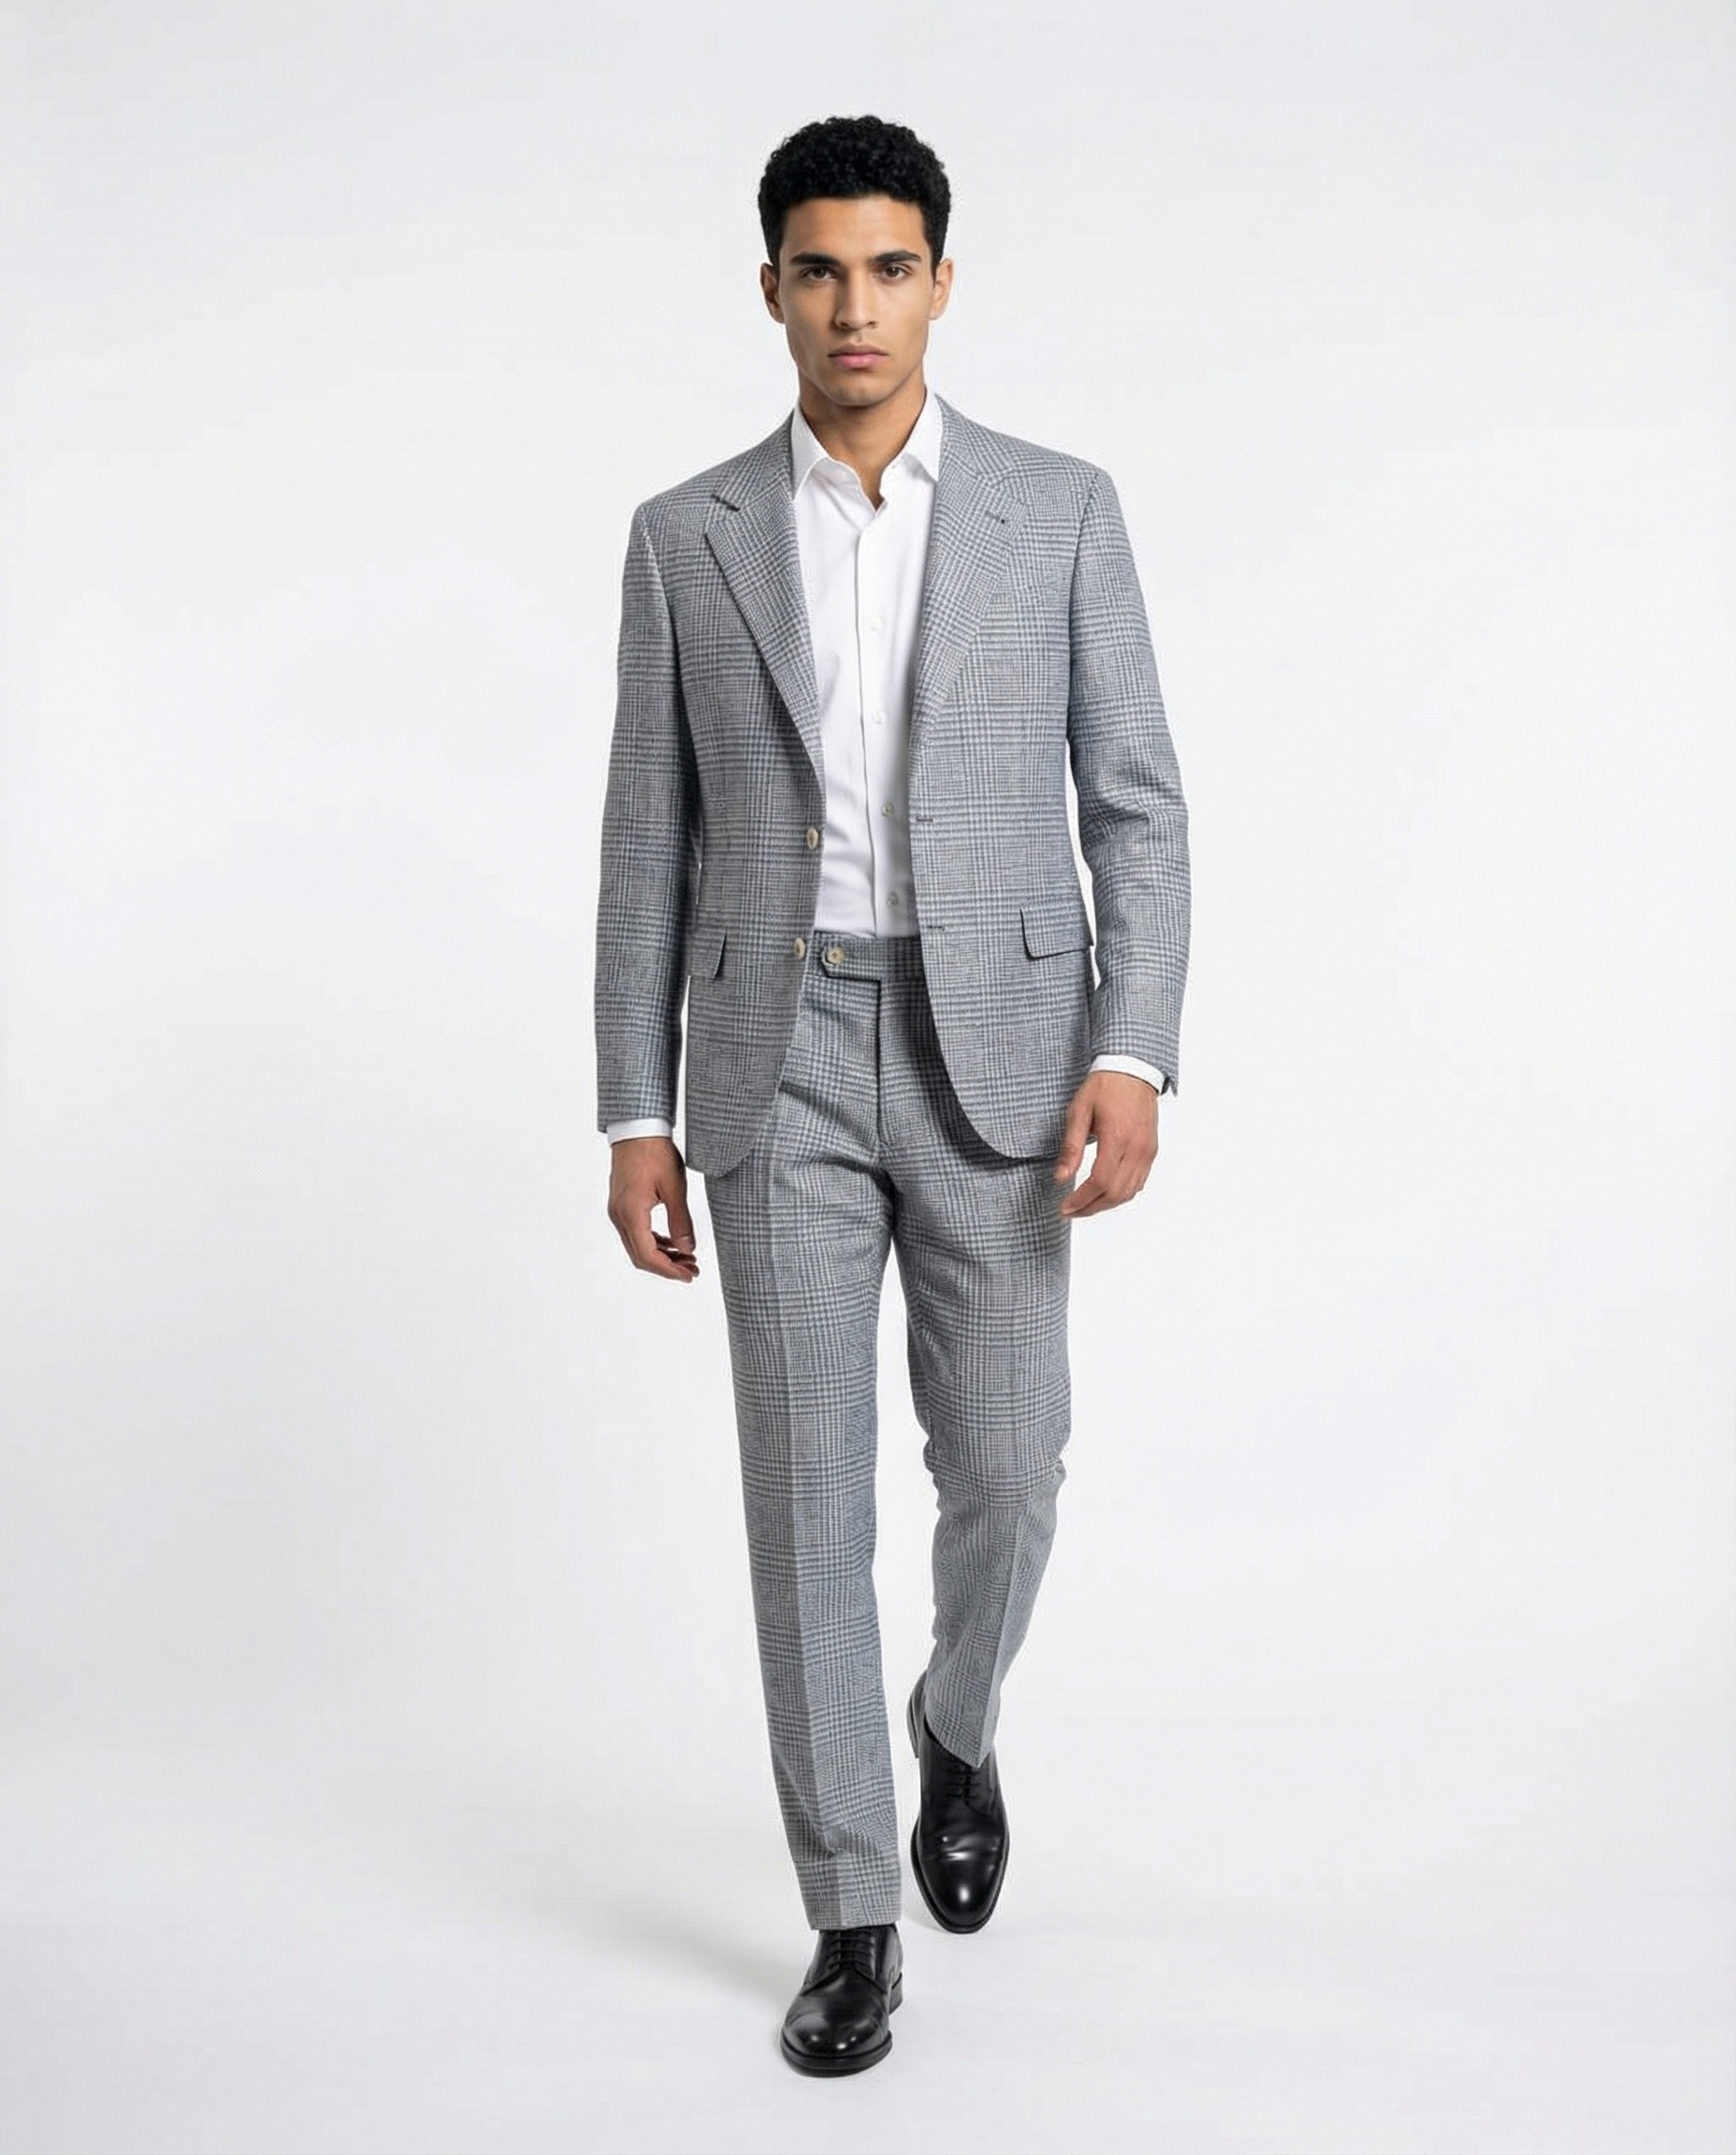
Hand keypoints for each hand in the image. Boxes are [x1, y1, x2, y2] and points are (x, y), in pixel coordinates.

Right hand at [607, 1135, 699, 1280]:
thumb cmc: (655, 1153)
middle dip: (667, 1267)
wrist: (637, 1129)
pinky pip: (635, 1232)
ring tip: (687, 1258)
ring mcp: (618, 1211)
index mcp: (631, 1213)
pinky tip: (672, 1243)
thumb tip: (688, 1250)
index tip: (689, 1275)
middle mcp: (619, 1216)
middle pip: (640, 1256)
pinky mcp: (621, 1205)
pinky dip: (653, 1242)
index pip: (647, 1256)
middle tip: (692, 1269)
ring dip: (661, 1255)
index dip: (669, 1270)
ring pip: (637, 1246)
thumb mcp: (675, 1188)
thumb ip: (681, 1222)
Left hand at [1052, 1070, 1158, 1219]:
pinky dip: (1121, 1194)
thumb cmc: (1105, 1086)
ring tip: (1085, 1206)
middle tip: (1071, 1212)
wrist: (1133, 1070)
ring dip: (1106, 1204)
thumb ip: (1071, 1147)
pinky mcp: (1151, 1150)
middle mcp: (1136, 1148)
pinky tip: (1105, 1193)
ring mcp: (1147, 1151)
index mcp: (1117, 1137)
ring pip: (1129, 1192)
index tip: (1065, 1208)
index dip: (1081, 1200)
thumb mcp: (1079, 1112)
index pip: (1099, 1182)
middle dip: (1091, 1208)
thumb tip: (1061, 1178)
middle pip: (1115, 1193)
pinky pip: (1139, 1182)